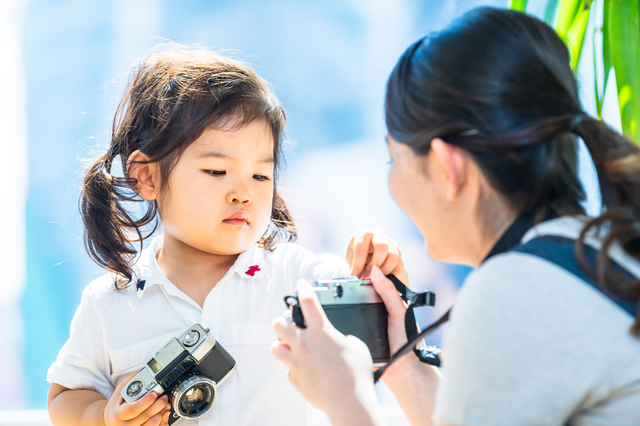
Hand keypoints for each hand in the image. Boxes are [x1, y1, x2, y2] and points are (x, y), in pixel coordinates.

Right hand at [104, 374, 170, 425]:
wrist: (110, 421)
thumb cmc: (116, 406)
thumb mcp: (119, 392)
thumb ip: (131, 382)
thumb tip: (144, 371)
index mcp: (117, 415)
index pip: (132, 409)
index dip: (145, 402)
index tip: (154, 394)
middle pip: (144, 417)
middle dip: (158, 406)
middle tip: (164, 398)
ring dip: (161, 414)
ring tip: (165, 405)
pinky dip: (161, 422)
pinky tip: (163, 415)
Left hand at [271, 280, 384, 424]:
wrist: (349, 402)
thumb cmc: (357, 374)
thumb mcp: (357, 346)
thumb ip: (344, 338)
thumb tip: (340, 340)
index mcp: (322, 332)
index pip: (308, 301)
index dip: (303, 288)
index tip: (302, 284)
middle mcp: (305, 344)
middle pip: (279, 323)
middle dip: (283, 320)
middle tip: (291, 323)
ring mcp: (297, 362)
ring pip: (275, 347)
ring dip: (283, 345)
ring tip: (292, 347)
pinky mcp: (295, 379)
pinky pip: (288, 370)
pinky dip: (294, 367)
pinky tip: (305, 369)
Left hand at [346, 228, 407, 283]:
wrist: (368, 256)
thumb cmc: (357, 257)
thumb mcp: (352, 259)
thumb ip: (355, 267)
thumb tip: (357, 279)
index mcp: (363, 235)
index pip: (361, 249)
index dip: (358, 265)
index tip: (355, 277)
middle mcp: (379, 237)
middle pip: (381, 248)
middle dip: (374, 265)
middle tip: (368, 278)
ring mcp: (391, 244)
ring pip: (393, 256)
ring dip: (384, 271)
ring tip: (376, 281)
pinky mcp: (399, 254)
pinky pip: (400, 265)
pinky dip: (393, 275)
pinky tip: (384, 281)